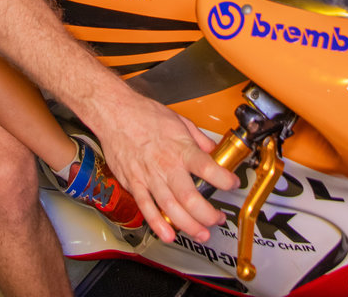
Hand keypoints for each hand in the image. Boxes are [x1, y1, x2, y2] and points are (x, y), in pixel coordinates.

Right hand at [92, 93, 239, 242]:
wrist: (115, 113)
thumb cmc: (143, 114)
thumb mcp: (179, 121)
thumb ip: (198, 138)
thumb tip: (212, 149)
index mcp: (180, 148)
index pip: (207, 167)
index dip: (224, 180)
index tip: (232, 185)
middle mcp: (166, 165)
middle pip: (190, 197)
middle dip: (207, 214)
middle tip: (217, 219)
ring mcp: (149, 176)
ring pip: (170, 207)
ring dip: (188, 225)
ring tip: (201, 233)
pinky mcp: (133, 183)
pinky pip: (146, 208)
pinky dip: (157, 223)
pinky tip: (168, 234)